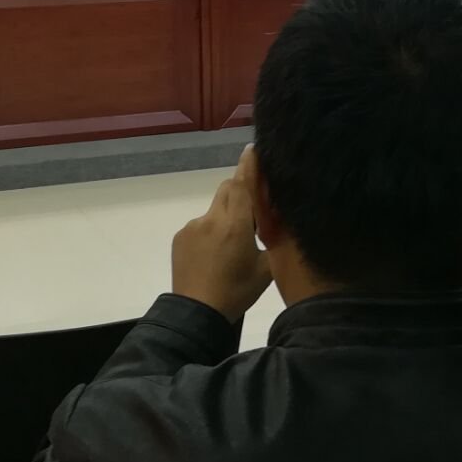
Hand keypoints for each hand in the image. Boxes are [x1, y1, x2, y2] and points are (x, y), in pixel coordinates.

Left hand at [171, 145, 270, 319]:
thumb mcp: (266, 269)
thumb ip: (274, 242)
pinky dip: (210, 231)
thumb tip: (280, 224)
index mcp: (235, 225)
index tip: (252, 149)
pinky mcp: (180, 238)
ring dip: (225, 216)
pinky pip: (200, 225)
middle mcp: (212, 219)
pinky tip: (214, 256)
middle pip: (227, 190)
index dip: (248, 165)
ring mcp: (192, 227)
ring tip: (231, 246)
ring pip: (214, 209)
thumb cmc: (236, 292)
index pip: (242, 184)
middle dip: (240, 191)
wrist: (196, 313)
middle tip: (252, 209)